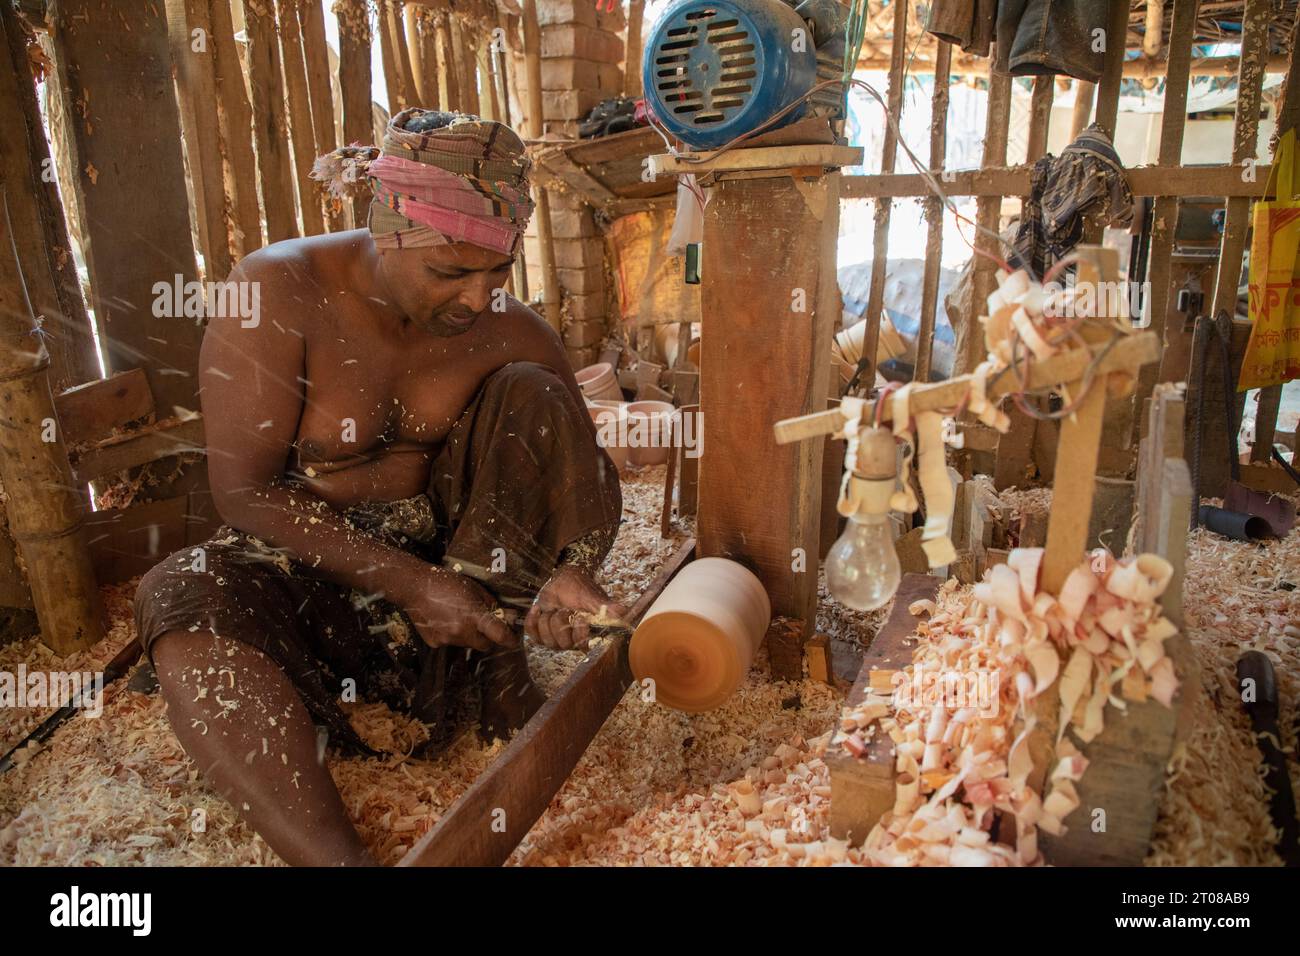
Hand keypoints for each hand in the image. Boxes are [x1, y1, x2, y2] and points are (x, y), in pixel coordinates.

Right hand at [397, 569, 515, 651]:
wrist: (414, 588)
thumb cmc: (446, 583)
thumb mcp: (474, 588)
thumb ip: (490, 604)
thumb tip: (503, 615)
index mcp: (474, 616)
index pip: (499, 635)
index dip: (509, 639)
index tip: (513, 640)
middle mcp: (462, 632)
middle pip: (484, 645)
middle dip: (486, 637)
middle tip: (481, 624)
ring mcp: (447, 639)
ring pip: (467, 644)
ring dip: (467, 635)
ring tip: (456, 616)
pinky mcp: (435, 643)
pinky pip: (450, 643)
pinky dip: (450, 635)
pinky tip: (443, 620)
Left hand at [525, 566, 627, 650]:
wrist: (564, 579)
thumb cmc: (580, 588)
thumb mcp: (592, 597)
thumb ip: (607, 608)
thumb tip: (624, 613)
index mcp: (588, 635)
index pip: (584, 646)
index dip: (579, 633)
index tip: (581, 617)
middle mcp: (573, 641)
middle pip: (562, 644)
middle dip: (561, 622)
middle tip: (564, 609)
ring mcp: (557, 638)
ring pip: (546, 640)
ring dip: (547, 619)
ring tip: (554, 608)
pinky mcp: (542, 632)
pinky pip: (532, 634)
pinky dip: (533, 619)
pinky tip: (538, 609)